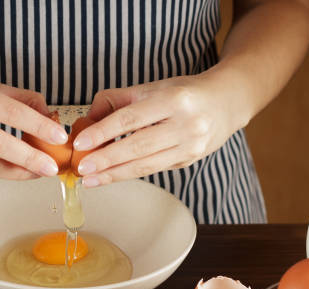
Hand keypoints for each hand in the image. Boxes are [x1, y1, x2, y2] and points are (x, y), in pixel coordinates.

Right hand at [0, 70, 67, 178]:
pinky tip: (18, 171)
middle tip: (53, 167)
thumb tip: (50, 116)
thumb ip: (17, 98)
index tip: (59, 136)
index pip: (8, 111)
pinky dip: (1, 171)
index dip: (36, 125)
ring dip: (18, 172)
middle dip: (29, 159)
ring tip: (39, 173)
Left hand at [72, 75, 245, 186]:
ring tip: (90, 180)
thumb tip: (87, 121)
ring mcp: (191, 146)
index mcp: (174, 100)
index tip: (81, 143)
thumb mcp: (153, 88)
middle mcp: (186, 124)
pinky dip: (129, 173)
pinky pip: (154, 169)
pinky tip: (110, 176)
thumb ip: (117, 100)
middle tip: (82, 168)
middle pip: (138, 146)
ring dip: (114, 174)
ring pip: (146, 164)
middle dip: (107, 160)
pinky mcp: (189, 161)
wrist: (227, 102)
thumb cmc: (184, 93)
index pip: (131, 118)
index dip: (103, 132)